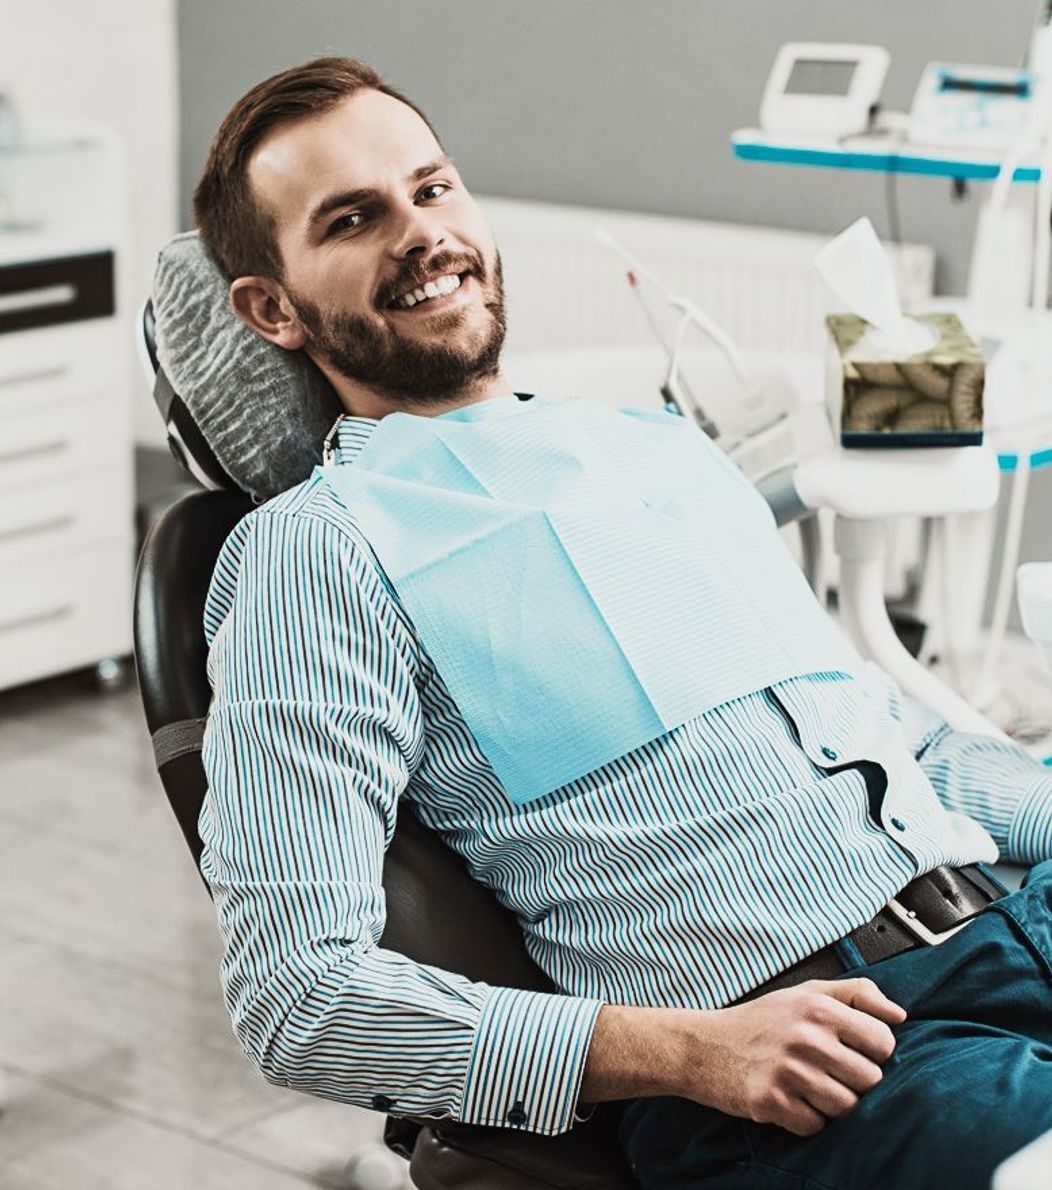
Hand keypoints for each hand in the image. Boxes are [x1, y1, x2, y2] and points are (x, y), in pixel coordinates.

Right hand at [682, 978, 906, 1136]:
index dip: (874, 1051)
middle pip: (870, 1080)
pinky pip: (816, 1126)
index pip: (883, 1042)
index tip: (854, 1050)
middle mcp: (806, 1037)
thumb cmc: (761, 1020)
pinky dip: (806, 1119)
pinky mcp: (772, 1101)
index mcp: (819, 1007)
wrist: (704, 1045)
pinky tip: (790, 1098)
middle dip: (854, 1081)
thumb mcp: (807, 993)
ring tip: (809, 1085)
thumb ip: (856, 994)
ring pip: (847, 1107)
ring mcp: (789, 1071)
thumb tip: (899, 1015)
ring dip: (832, 1102)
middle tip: (828, 1070)